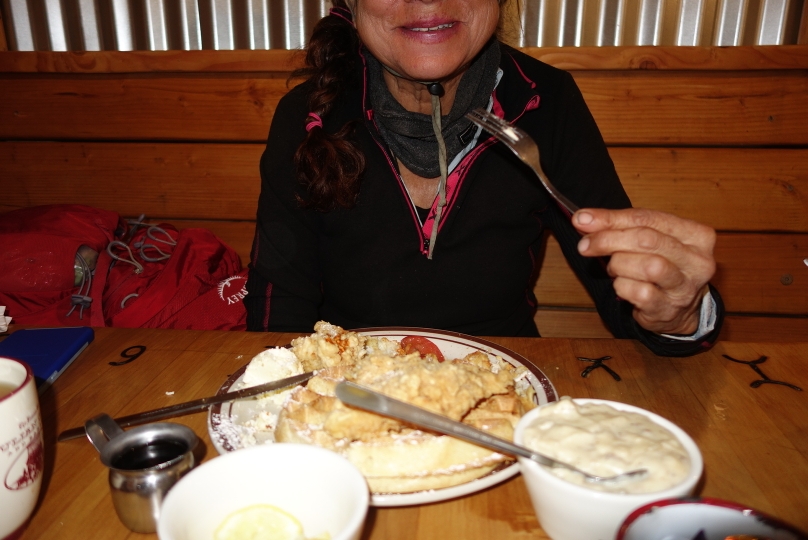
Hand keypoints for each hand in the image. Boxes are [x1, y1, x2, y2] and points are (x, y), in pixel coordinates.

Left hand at [573, 208, 715, 334]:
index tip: (583, 219)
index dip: (611, 218)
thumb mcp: (646, 241)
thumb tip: (583, 219)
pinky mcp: (669, 308)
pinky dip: (622, 287)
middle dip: (609, 240)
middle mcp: (697, 260)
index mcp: (696, 234)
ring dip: (619, 265)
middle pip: (647, 240)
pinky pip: (638, 293)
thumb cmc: (661, 267)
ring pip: (647, 266)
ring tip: (615, 268)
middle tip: (586, 245)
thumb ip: (618, 226)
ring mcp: (685, 287)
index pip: (648, 218)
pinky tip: (622, 286)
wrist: (677, 310)